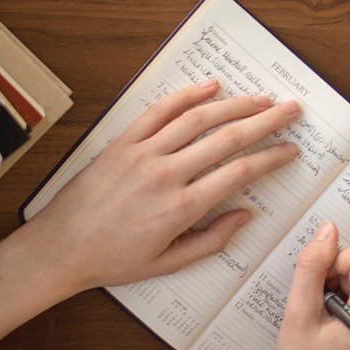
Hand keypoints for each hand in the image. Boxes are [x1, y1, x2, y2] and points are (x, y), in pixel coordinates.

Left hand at [25, 78, 299, 294]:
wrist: (59, 247)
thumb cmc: (113, 259)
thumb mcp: (168, 263)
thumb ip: (212, 240)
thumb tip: (246, 215)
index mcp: (180, 208)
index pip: (239, 173)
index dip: (271, 158)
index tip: (290, 149)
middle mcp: (166, 174)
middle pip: (227, 138)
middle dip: (265, 121)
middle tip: (290, 110)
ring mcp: (143, 153)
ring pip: (198, 119)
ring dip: (235, 104)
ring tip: (261, 98)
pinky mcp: (123, 142)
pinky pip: (159, 111)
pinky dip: (186, 95)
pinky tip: (210, 86)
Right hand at [267, 221, 349, 349]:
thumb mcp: (299, 312)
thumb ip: (312, 266)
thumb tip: (328, 230)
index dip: (334, 265)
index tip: (320, 291)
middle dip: (336, 278)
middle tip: (321, 309)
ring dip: (341, 288)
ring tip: (327, 319)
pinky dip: (349, 298)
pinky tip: (337, 322)